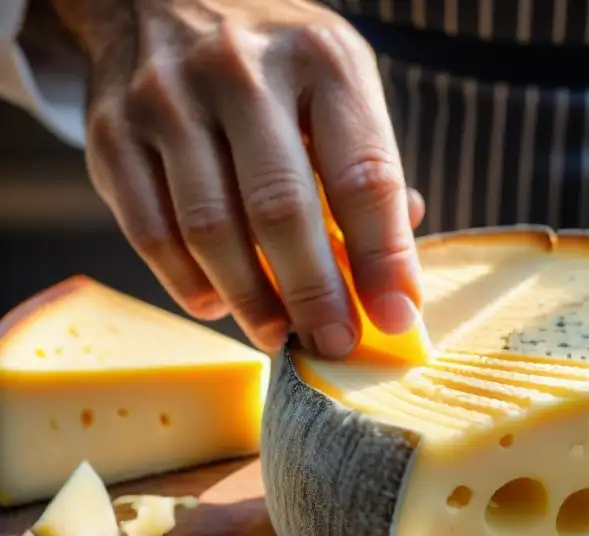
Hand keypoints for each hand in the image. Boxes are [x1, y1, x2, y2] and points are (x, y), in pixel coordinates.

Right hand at [51, 0, 423, 357]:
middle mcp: (242, 70)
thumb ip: (367, 169)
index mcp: (322, 61)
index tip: (398, 317)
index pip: (363, 176)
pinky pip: (149, 228)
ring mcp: (168, 98)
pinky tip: (216, 303)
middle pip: (282, 209)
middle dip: (315, 292)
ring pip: (211, 226)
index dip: (384, 258)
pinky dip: (185, 281)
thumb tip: (394, 274)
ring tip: (278, 334)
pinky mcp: (112, 130)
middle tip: (335, 343)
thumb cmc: (275, 63)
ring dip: (250, 298)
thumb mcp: (338, 85)